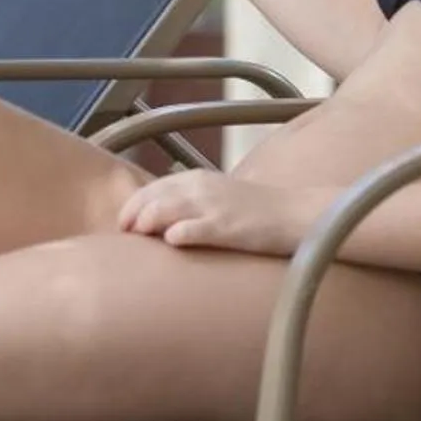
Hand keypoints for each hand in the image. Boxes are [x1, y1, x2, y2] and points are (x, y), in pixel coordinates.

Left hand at [117, 170, 298, 254]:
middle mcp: (201, 188)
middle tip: (124, 236)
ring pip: (166, 210)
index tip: (122, 225)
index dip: (132, 206)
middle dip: (132, 217)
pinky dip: (178, 233)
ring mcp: (214, 207)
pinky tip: (169, 242)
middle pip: (152, 199)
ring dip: (146, 224)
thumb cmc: (258, 213)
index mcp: (197, 179)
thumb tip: (160, 222)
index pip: (152, 188)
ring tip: (137, 238)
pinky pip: (195, 229)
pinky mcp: (228, 227)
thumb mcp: (218, 198)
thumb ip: (190, 203)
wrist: (297, 216)